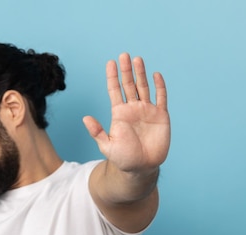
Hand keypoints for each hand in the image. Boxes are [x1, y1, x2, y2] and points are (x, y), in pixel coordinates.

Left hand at [83, 53, 169, 172]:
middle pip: (129, 85)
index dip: (113, 76)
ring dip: (141, 74)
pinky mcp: (161, 116)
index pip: (115, 90)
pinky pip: (161, 98)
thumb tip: (85, 118)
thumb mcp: (107, 145)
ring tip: (137, 59)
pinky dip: (159, 86)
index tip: (110, 62)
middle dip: (126, 70)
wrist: (142, 168)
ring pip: (144, 87)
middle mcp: (133, 109)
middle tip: (123, 55)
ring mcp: (147, 111)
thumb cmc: (123, 159)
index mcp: (119, 114)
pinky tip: (156, 74)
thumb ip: (97, 131)